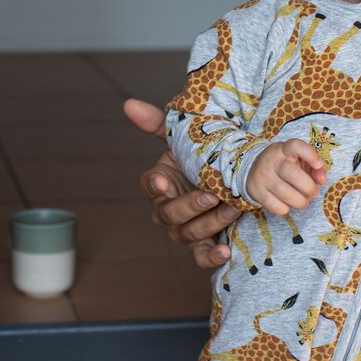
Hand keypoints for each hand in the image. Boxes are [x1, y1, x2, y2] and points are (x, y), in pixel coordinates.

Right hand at [123, 98, 240, 268]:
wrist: (228, 176)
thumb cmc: (201, 157)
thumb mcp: (183, 138)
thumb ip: (159, 122)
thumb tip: (128, 103)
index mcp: (159, 184)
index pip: (150, 185)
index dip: (155, 185)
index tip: (164, 181)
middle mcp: (167, 210)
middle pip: (171, 213)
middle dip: (192, 204)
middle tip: (213, 193)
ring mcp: (184, 230)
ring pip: (190, 233)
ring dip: (211, 222)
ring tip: (232, 209)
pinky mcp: (202, 245)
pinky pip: (202, 257)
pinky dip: (212, 257)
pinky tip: (225, 251)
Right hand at [246, 139, 327, 213]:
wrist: (256, 169)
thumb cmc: (286, 164)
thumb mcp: (300, 160)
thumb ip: (316, 167)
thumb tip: (323, 180)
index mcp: (284, 149)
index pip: (295, 146)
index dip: (309, 155)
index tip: (318, 165)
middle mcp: (272, 160)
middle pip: (292, 173)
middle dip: (308, 187)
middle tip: (314, 193)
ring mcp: (263, 175)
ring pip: (283, 192)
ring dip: (299, 201)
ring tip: (304, 202)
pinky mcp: (256, 191)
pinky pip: (273, 204)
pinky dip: (284, 209)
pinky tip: (288, 206)